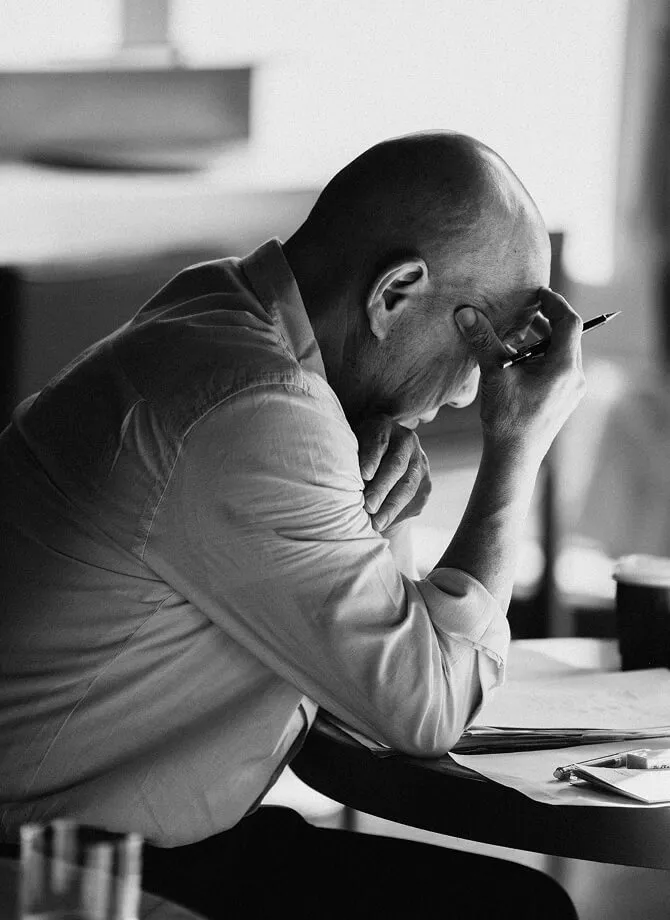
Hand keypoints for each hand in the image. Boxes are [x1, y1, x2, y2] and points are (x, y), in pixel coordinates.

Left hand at [355, 415, 430, 531]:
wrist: (379, 459)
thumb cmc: (354, 454)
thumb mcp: (349, 448)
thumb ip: (348, 459)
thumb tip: (343, 484)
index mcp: (383, 426)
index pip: (378, 442)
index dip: (371, 458)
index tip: (363, 475)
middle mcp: (406, 441)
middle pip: (396, 465)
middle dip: (382, 487)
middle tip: (368, 506)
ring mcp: (420, 462)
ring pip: (409, 486)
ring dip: (392, 507)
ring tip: (376, 524)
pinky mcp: (426, 483)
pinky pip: (415, 501)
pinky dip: (399, 514)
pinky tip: (385, 525)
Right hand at [454, 287, 586, 464]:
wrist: (513, 458)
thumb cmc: (507, 418)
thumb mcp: (494, 374)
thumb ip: (483, 340)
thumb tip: (466, 313)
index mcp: (564, 367)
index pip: (569, 322)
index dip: (555, 303)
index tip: (538, 293)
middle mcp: (574, 377)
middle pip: (567, 337)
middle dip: (546, 321)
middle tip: (526, 310)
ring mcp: (570, 391)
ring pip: (562, 354)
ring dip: (542, 341)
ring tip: (518, 334)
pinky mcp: (562, 401)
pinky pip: (557, 369)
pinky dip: (541, 358)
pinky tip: (517, 361)